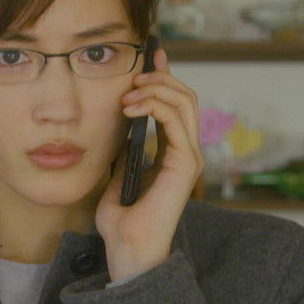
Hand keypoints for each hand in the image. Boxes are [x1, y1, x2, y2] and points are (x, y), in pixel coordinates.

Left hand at [96, 45, 202, 282]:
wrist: (127, 249)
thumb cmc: (120, 221)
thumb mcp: (115, 173)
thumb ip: (123, 149)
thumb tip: (115, 124)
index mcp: (172, 152)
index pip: (175, 104)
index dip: (164, 76)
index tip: (149, 54)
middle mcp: (186, 151)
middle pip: (184, 97)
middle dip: (160, 77)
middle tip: (135, 72)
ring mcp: (188, 157)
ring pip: (184, 103)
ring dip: (156, 88)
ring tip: (130, 91)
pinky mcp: (184, 164)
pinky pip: (176, 121)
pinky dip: (156, 106)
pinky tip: (132, 106)